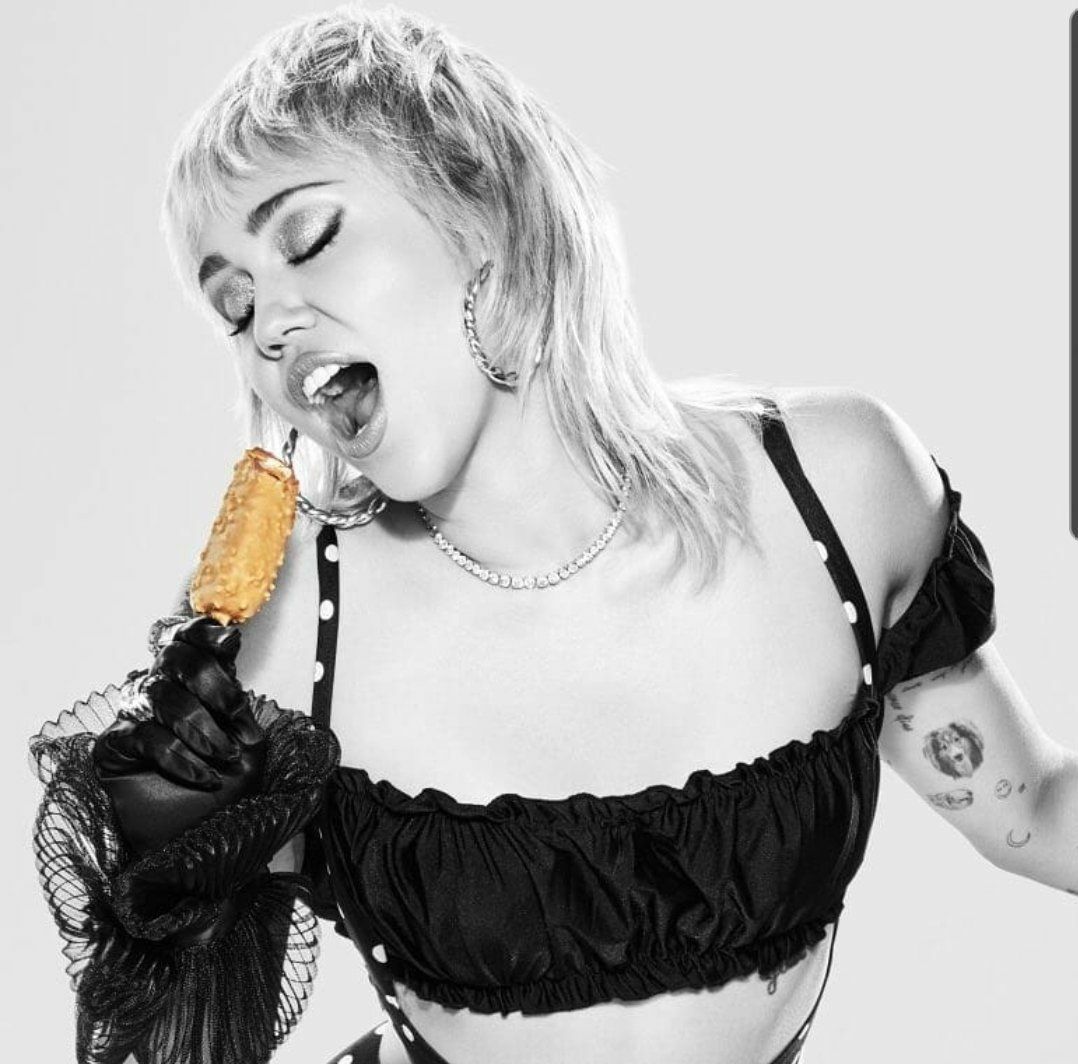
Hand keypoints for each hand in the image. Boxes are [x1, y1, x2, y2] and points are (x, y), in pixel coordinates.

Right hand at [93, 616, 266, 854]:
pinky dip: (181, 756)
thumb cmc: (220, 801)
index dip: (207, 634)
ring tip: (225, 756)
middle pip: (175, 657)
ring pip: (160, 694)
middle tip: (237, 713)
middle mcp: (161, 694)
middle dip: (213, 682)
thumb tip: (236, 664)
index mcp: (193, 687)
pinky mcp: (112, 747)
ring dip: (201, 726)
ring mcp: (133, 717)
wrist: (192, 851)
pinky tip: (203, 776)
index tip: (231, 642)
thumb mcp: (250, 751)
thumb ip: (243, 709)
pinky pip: (144, 735)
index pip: (191, 641)